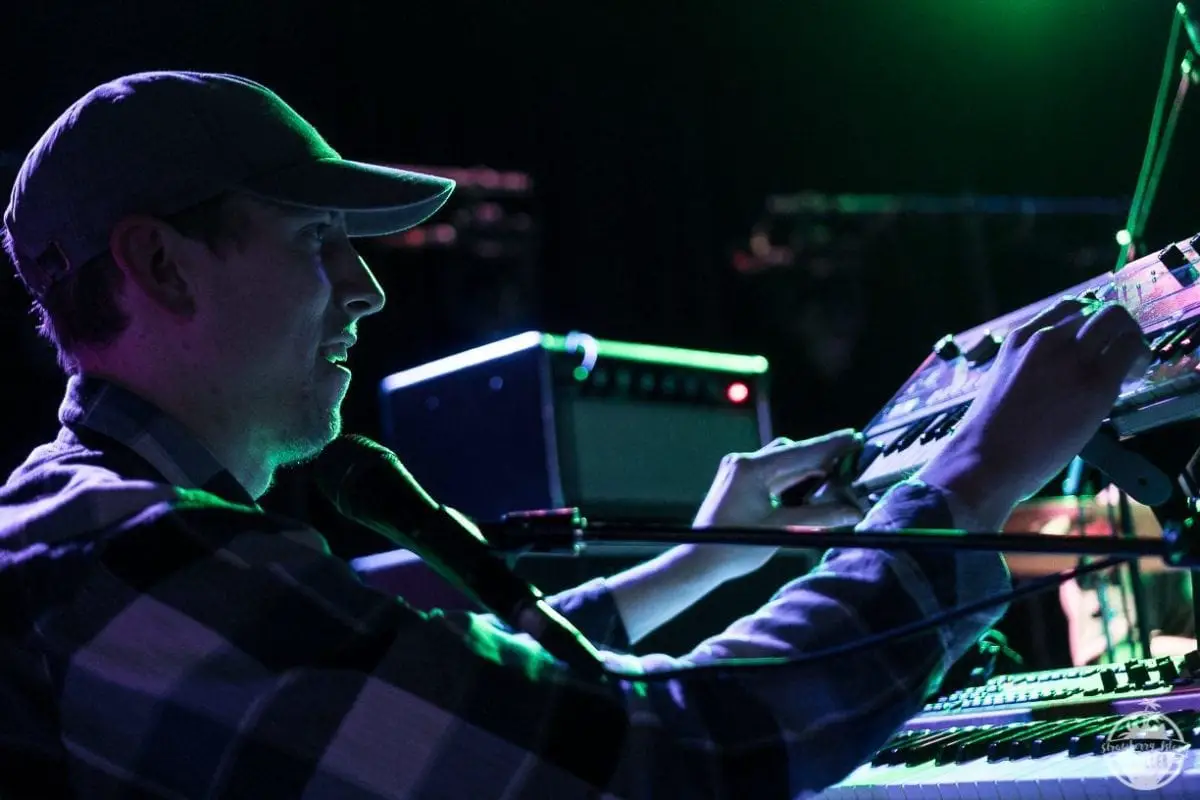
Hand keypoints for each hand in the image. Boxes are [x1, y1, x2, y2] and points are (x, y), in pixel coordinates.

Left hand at [690, 430, 864, 579]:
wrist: (700, 559)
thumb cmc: (733, 547)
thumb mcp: (780, 530)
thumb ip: (818, 517)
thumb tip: (852, 511)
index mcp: (751, 469)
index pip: (800, 452)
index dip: (830, 446)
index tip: (853, 438)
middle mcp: (743, 462)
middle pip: (792, 453)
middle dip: (821, 459)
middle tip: (850, 461)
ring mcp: (739, 470)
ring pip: (782, 462)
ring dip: (806, 469)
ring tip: (833, 478)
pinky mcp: (738, 480)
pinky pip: (772, 473)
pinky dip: (791, 479)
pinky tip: (809, 489)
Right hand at [920, 297, 1150, 527]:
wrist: (986, 458)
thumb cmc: (988, 434)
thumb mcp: (1003, 382)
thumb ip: (1031, 366)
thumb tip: (1059, 373)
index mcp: (1019, 339)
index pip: (1066, 309)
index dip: (1087, 322)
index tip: (1093, 341)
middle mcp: (1046, 338)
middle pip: (1097, 310)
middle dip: (1116, 326)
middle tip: (1119, 351)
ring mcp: (1072, 357)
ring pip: (1117, 320)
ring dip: (1129, 337)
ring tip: (1130, 364)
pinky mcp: (1096, 381)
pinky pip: (1129, 352)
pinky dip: (1138, 358)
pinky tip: (1131, 378)